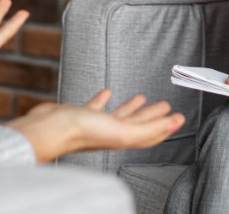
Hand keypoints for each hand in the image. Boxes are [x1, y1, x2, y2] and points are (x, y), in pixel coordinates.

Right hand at [8, 90, 184, 162]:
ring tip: (142, 97)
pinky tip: (107, 91)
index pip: (150, 134)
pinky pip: (96, 106)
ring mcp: (95, 124)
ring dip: (132, 107)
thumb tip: (175, 124)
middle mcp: (111, 132)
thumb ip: (148, 129)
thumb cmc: (82, 131)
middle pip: (138, 123)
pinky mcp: (80, 115)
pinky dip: (104, 99)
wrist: (50, 127)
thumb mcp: (122, 131)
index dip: (166, 126)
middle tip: (165, 105)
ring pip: (119, 115)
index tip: (179, 117)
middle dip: (153, 115)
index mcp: (123, 137)